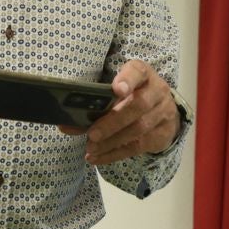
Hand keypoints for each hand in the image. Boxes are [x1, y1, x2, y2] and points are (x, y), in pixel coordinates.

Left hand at [66, 59, 181, 164]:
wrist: (163, 111)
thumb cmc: (133, 97)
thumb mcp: (117, 94)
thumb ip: (94, 105)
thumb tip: (65, 124)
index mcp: (143, 74)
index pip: (138, 71)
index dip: (128, 79)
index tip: (117, 89)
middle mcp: (157, 91)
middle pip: (138, 105)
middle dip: (113, 121)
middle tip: (92, 134)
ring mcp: (163, 113)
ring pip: (139, 128)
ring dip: (112, 141)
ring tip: (92, 148)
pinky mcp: (163, 134)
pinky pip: (139, 146)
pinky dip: (115, 154)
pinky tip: (98, 158)